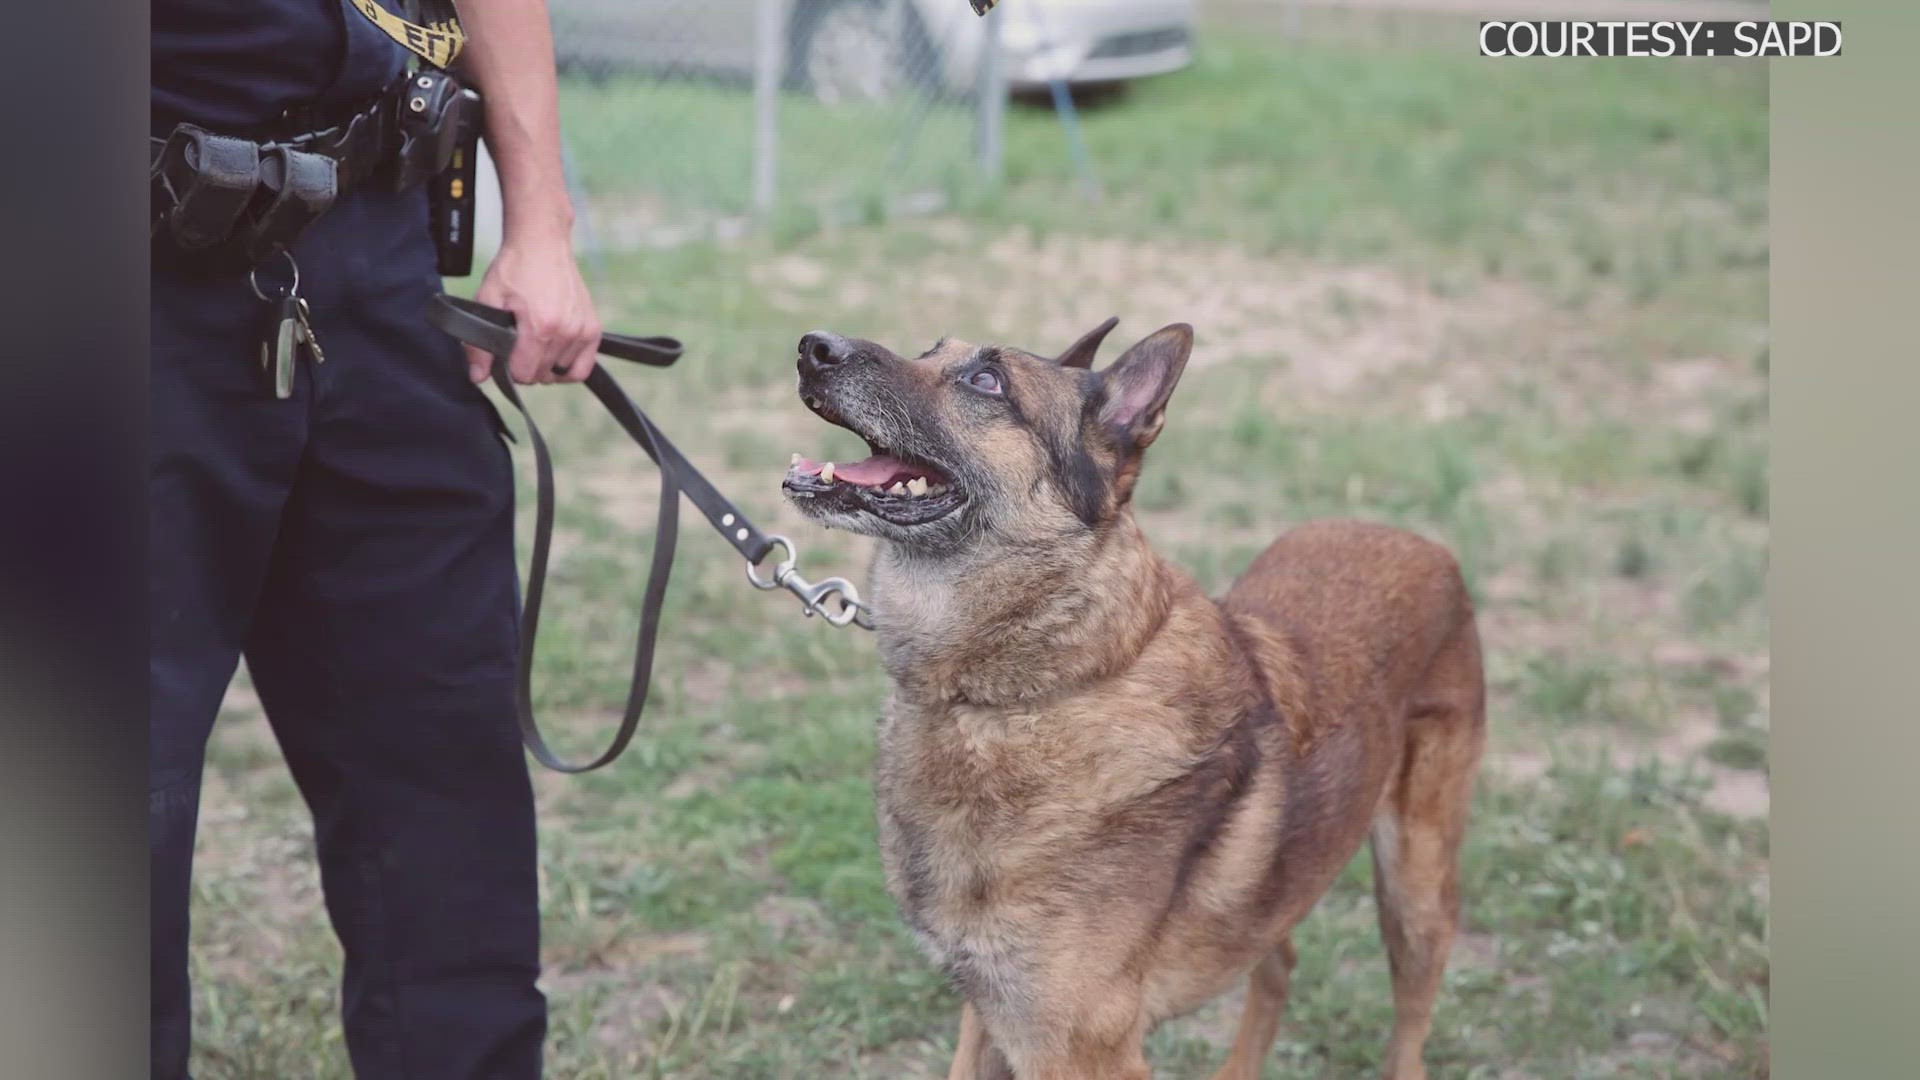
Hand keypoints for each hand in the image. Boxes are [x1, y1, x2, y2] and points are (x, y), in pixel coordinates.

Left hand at [465, 235, 599, 385]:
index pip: (524, 375)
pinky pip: (583, 368)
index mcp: (541, 328)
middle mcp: (567, 332)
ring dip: (546, 365)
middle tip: (518, 342)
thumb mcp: (487, 300)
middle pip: (542, 376)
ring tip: (535, 342)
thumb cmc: (515, 268)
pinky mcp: (593, 328)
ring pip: (561, 374)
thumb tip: (478, 377)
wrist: (542, 242)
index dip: (509, 368)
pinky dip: (568, 368)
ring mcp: (582, 331)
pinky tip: (554, 354)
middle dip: (526, 366)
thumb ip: (479, 344)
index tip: (504, 351)